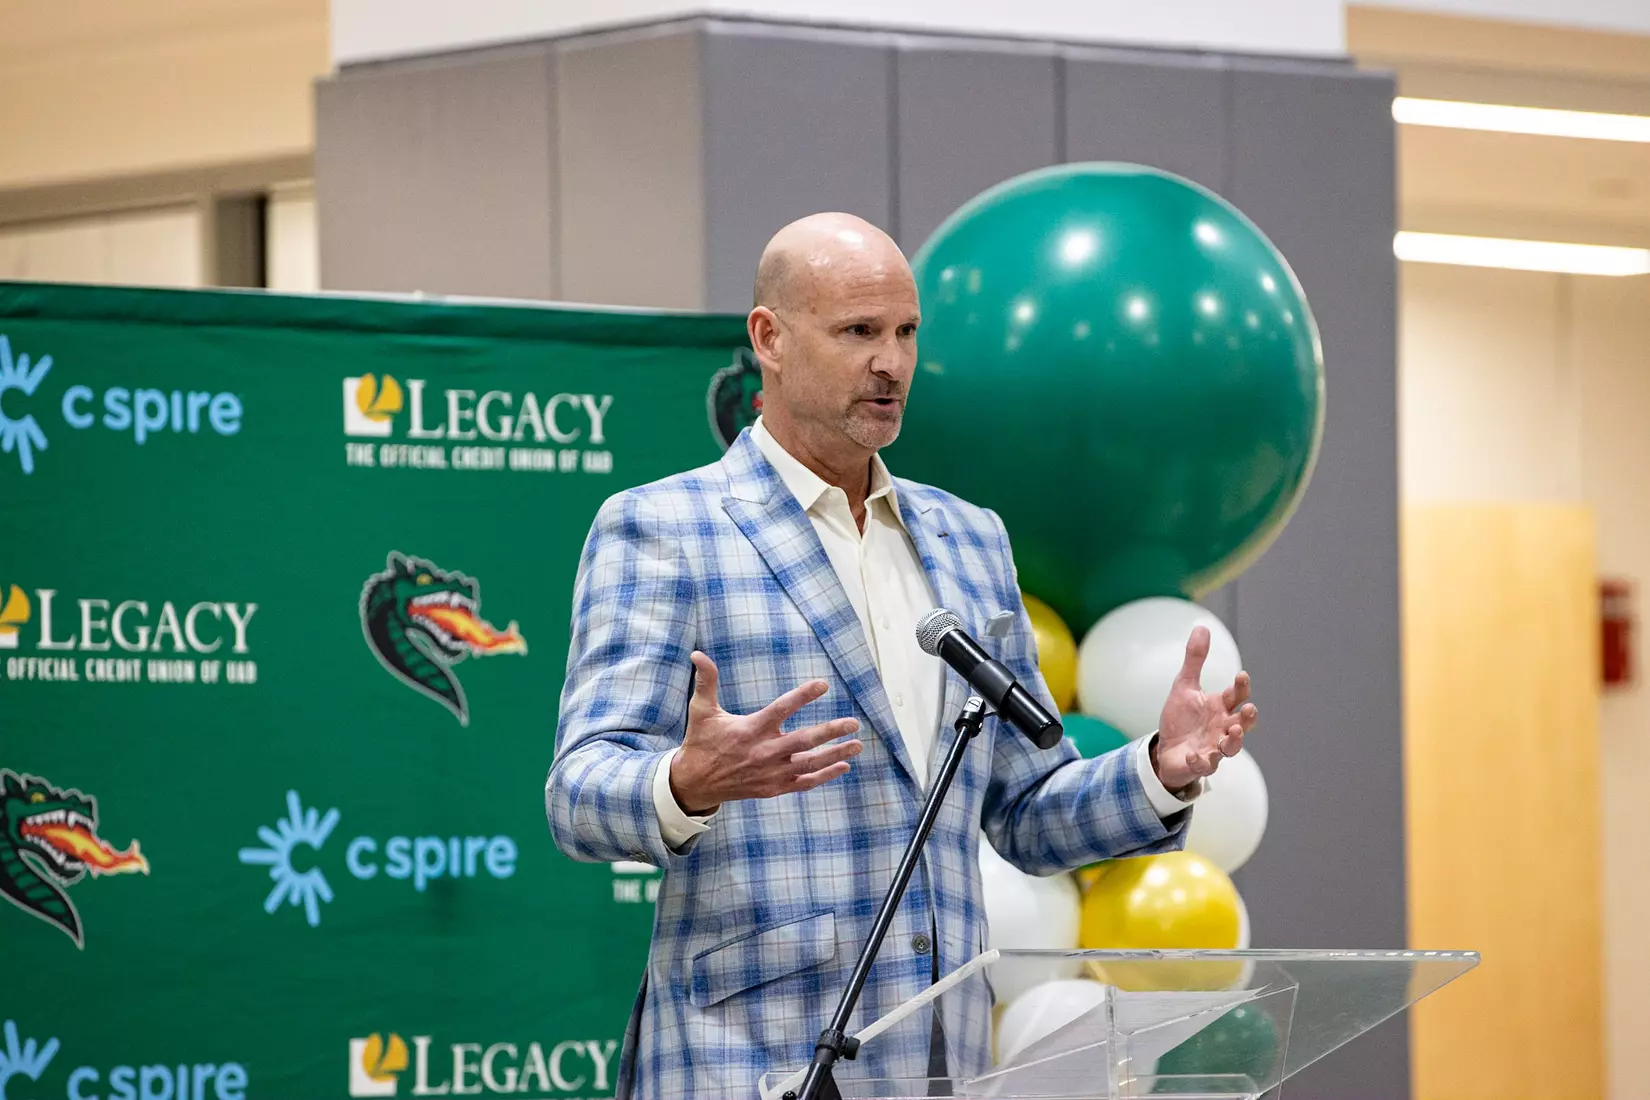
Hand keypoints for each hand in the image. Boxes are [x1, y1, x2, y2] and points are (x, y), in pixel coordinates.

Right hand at [669, 651, 863, 814]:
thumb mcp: (701, 710)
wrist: (695, 783)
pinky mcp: (773, 788)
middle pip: (803, 741)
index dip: (802, 696)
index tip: (823, 684)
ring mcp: (770, 773)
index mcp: (750, 730)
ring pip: (809, 764)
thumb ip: (706, 681)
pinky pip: (804, 782)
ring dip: (835, 755)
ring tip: (857, 745)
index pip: (781, 709)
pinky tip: (843, 766)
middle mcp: (763, 752)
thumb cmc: (701, 742)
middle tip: (853, 723)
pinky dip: (824, 776)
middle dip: (830, 731)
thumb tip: (698, 653)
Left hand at [1152, 627, 1257, 791]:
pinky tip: (1195, 754)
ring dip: (1234, 741)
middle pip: (1243, 723)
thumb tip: (1202, 626)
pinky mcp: (1200, 763)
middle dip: (1248, 718)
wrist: (1166, 749)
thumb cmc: (1181, 718)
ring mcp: (1214, 747)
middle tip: (1249, 709)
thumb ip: (1195, 660)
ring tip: (1232, 732)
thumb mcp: (1184, 686)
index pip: (1237, 695)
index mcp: (1220, 707)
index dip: (1241, 686)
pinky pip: (1205, 765)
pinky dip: (1202, 760)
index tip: (1241, 675)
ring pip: (1231, 747)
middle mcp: (1222, 727)